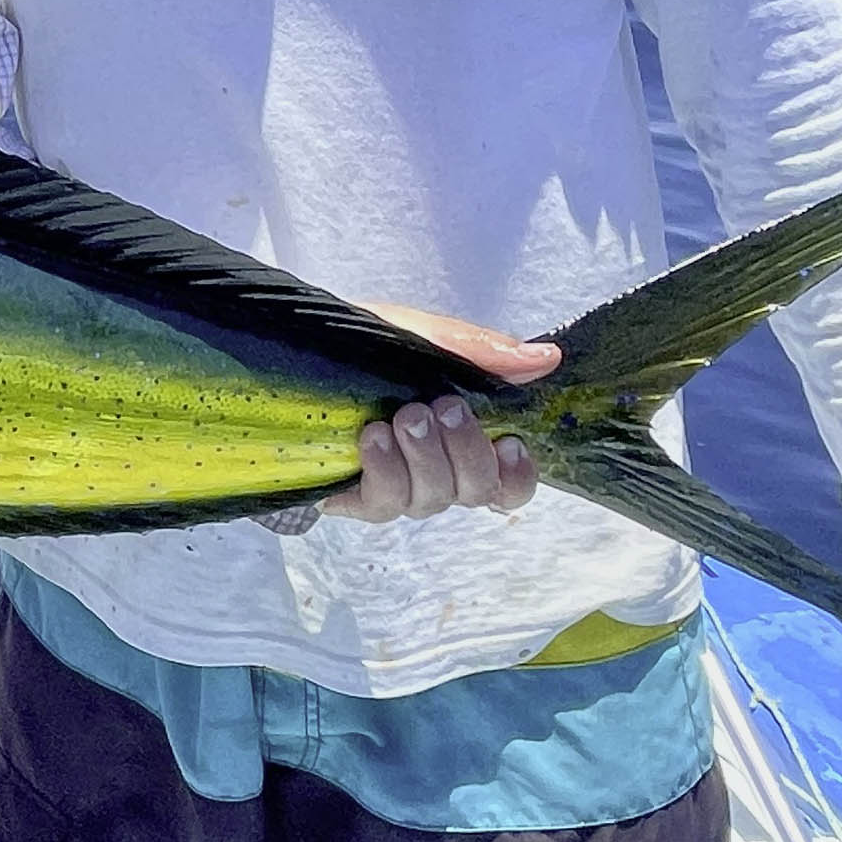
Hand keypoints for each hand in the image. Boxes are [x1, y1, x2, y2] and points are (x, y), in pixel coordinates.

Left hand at [320, 306, 559, 525]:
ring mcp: (398, 487)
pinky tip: (375, 438)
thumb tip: (546, 358)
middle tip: (443, 407)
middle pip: (479, 492)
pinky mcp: (355, 496)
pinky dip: (386, 470)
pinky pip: (385, 504)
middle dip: (468, 450)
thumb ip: (482, 351)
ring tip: (405, 416)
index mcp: (465, 439)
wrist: (296, 348)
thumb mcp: (426, 337)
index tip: (508, 442)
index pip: (511, 485)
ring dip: (426, 457)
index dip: (518, 475)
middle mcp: (437, 471)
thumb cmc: (369, 346)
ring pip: (433, 500)